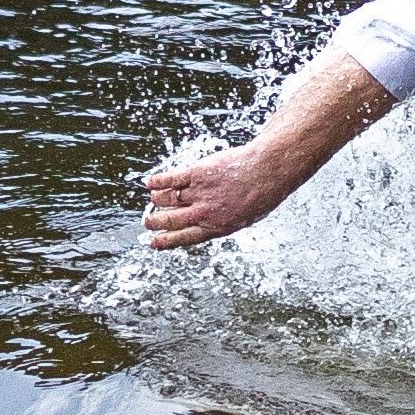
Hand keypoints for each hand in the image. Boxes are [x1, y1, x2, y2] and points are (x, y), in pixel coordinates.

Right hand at [141, 137, 297, 246]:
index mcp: (215, 227)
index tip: (153, 243)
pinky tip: (149, 182)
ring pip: (168, 199)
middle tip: (147, 222)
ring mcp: (199, 193)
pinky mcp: (197, 173)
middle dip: (156, 223)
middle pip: (171, 220)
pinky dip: (157, 182)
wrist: (266, 171)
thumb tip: (208, 222)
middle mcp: (203, 213)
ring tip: (153, 199)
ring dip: (157, 200)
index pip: (184, 238)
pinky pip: (170, 179)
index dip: (166, 241)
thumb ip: (223, 221)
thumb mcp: (244, 218)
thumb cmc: (261, 194)